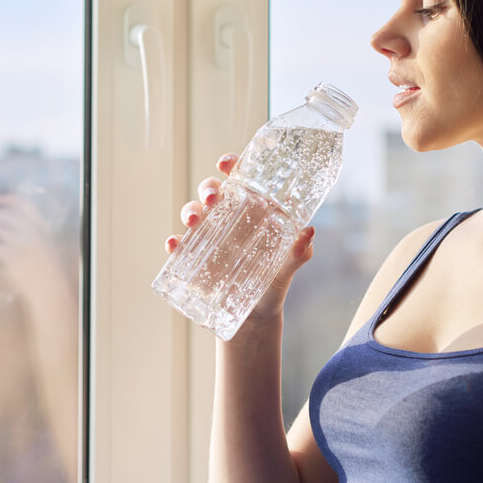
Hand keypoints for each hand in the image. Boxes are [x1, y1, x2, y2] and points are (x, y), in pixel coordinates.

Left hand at [0, 190, 66, 303]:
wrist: (50, 289)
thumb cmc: (48, 270)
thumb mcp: (47, 247)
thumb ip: (35, 234)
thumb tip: (15, 227)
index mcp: (42, 227)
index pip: (24, 205)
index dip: (8, 200)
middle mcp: (31, 232)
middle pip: (6, 216)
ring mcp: (21, 244)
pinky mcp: (11, 257)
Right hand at [163, 153, 315, 320]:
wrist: (255, 319)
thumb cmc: (273, 283)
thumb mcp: (288, 267)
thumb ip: (299, 252)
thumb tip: (309, 232)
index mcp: (251, 211)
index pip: (239, 180)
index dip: (231, 166)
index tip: (226, 163)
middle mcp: (228, 220)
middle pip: (212, 192)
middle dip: (207, 189)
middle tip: (212, 198)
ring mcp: (209, 239)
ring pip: (193, 214)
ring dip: (189, 211)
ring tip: (193, 221)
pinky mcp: (195, 260)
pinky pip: (180, 246)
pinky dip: (174, 242)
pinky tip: (173, 244)